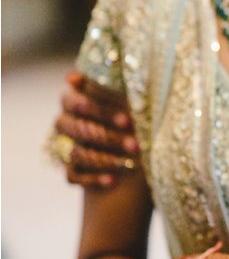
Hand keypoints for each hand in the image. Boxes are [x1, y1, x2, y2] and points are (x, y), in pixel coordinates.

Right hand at [54, 71, 139, 187]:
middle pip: (79, 130)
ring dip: (105, 160)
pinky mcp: (69, 169)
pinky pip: (73, 176)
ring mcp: (64, 146)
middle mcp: (64, 122)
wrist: (130, 141)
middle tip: (136, 146)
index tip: (128, 122)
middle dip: (109, 138)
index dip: (101, 112)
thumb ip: (112, 86)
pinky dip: (94, 179)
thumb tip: (82, 77)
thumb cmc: (127, 110)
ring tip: (131, 165)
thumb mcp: (124, 96)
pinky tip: (113, 181)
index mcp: (72, 100)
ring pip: (77, 153)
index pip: (77, 103)